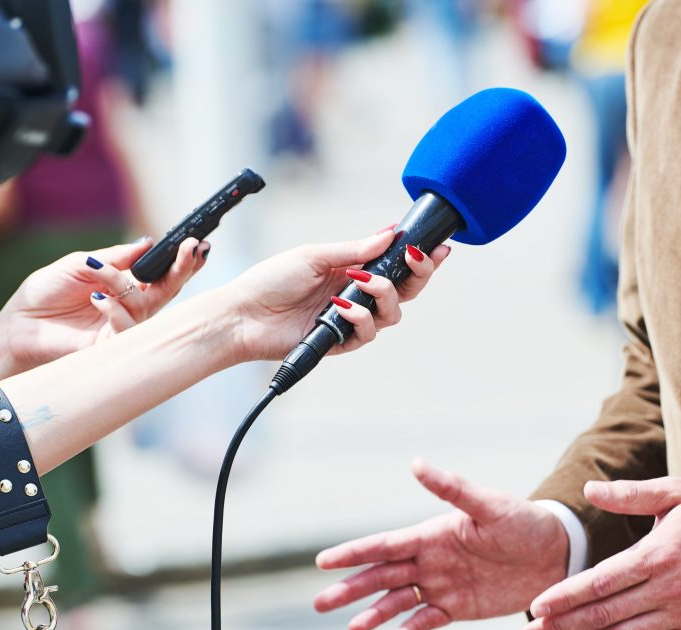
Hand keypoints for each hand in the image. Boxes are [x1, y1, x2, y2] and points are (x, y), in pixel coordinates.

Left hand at [0, 235, 206, 380]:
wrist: (17, 325)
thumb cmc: (45, 293)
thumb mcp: (80, 263)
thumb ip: (116, 257)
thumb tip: (148, 243)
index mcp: (125, 285)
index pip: (162, 273)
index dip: (181, 260)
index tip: (196, 243)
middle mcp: (130, 306)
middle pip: (169, 290)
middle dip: (182, 269)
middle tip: (192, 249)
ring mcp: (122, 326)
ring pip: (147, 305)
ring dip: (124, 285)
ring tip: (99, 276)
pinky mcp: (111, 347)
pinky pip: (127, 329)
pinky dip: (116, 311)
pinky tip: (99, 299)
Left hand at [226, 226, 449, 361]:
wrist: (242, 314)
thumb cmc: (271, 280)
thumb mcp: (315, 255)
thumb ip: (354, 249)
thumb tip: (389, 235)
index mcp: (352, 270)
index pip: (396, 265)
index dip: (420, 259)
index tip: (437, 246)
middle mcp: (356, 295)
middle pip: (405, 291)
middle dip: (417, 275)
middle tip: (415, 260)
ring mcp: (350, 320)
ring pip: (391, 314)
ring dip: (384, 295)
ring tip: (361, 283)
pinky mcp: (339, 343)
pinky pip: (366, 334)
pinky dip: (359, 318)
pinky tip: (340, 307)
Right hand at [314, 460, 567, 629]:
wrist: (555, 553)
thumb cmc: (523, 521)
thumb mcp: (489, 505)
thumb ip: (453, 489)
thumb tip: (416, 464)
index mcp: (431, 534)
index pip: (384, 545)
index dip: (353, 553)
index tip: (323, 561)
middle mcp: (430, 560)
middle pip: (382, 576)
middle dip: (351, 588)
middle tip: (320, 603)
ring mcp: (442, 585)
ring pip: (398, 602)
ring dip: (374, 613)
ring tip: (351, 628)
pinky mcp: (459, 607)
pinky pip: (428, 620)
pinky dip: (410, 629)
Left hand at [521, 478, 680, 629]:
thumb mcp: (675, 492)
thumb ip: (630, 494)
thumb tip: (589, 489)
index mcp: (657, 554)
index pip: (600, 582)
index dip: (565, 596)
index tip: (536, 606)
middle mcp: (666, 589)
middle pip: (604, 614)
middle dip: (562, 626)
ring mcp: (680, 613)